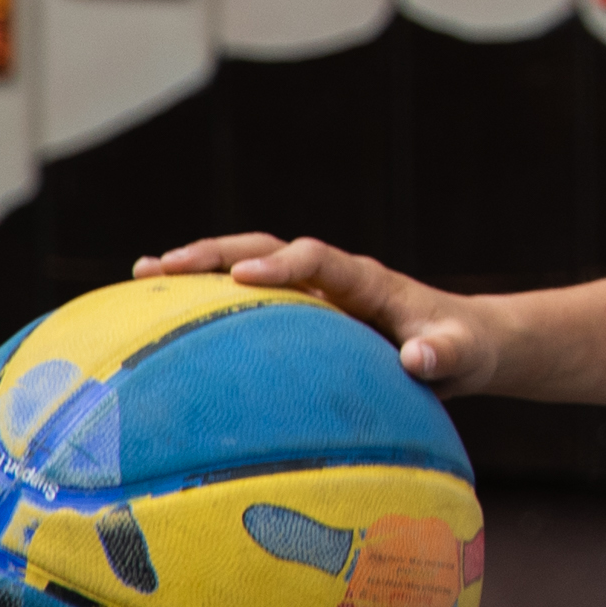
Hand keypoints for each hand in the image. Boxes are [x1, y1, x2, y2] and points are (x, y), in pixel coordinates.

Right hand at [132, 232, 503, 393]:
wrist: (463, 342)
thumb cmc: (462, 348)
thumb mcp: (462, 354)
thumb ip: (444, 354)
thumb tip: (420, 358)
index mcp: (369, 282)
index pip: (321, 259)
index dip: (284, 264)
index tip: (244, 277)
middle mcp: (334, 277)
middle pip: (269, 248)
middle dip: (216, 253)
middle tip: (160, 266)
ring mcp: (314, 291)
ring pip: (249, 265)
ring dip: (200, 267)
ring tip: (142, 275)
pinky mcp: (302, 311)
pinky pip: (247, 300)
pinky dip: (207, 297)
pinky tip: (161, 312)